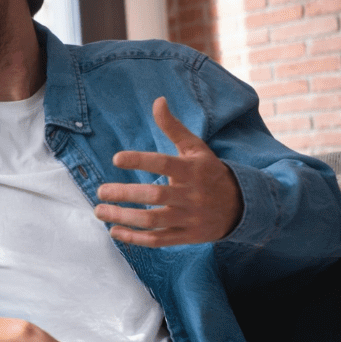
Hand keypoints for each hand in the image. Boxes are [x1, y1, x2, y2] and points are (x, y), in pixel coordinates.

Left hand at [95, 97, 242, 246]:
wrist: (240, 207)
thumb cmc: (209, 172)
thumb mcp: (196, 148)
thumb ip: (173, 127)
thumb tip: (158, 101)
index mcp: (192, 170)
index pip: (164, 163)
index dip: (140, 161)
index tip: (116, 159)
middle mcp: (191, 195)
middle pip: (155, 195)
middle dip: (125, 194)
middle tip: (100, 191)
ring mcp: (189, 218)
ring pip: (154, 220)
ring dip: (124, 218)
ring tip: (100, 211)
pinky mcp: (187, 236)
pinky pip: (159, 240)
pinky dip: (135, 239)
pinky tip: (114, 232)